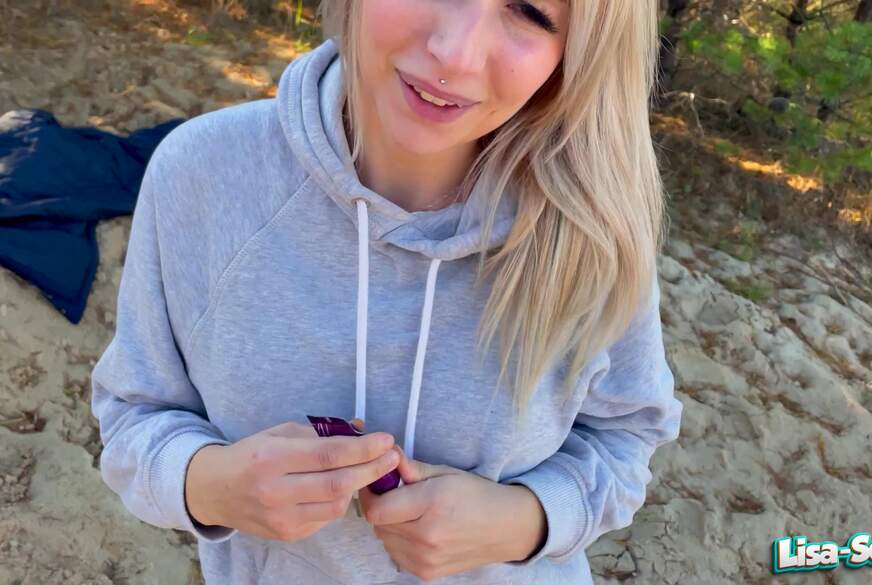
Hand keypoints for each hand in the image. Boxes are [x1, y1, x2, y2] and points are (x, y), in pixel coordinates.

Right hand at [185, 420, 398, 541]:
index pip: (329, 454)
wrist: (213, 490)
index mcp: (272, 458)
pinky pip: (325, 518)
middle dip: (372, 469)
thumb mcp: (279, 433)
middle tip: (393, 457)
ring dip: (358, 486)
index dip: (363, 448)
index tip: (386, 440)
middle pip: (337, 483)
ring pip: (336, 505)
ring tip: (367, 470)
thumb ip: (320, 432)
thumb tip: (361, 427)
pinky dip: (338, 501)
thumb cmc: (251, 455)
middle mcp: (274, 490)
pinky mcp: (286, 534)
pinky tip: (341, 487)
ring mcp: (280, 517)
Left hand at [357, 446, 546, 581]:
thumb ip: (412, 468)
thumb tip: (387, 455)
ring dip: (390, 525)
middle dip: (382, 507)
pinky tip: (418, 529)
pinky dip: (400, 541)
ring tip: (411, 513)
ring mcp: (426, 559)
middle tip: (396, 495)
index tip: (377, 483)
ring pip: (385, 539)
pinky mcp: (426, 573)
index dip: (372, 494)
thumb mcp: (446, 473)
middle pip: (379, 524)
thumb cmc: (477, 495)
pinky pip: (396, 553)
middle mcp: (427, 536)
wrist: (505, 528)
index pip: (377, 509)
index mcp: (432, 504)